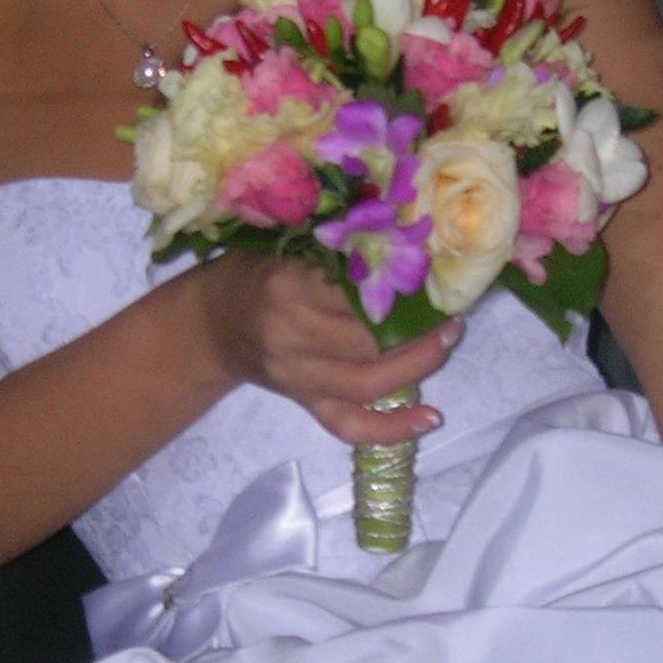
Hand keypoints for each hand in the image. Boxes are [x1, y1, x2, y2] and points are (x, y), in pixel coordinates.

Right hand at [194, 249, 460, 446]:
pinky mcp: (305, 403)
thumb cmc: (256, 274)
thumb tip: (403, 233)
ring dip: (417, 365)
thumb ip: (334, 244)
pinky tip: (430, 418)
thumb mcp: (285, 244)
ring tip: (448, 340)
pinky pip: (349, 425)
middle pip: (368, 340)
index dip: (399, 283)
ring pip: (368, 383)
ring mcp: (298, 377)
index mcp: (287, 287)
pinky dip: (392, 429)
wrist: (212, 324)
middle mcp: (292, 336)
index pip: (356, 289)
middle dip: (418, 327)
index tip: (432, 271)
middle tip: (450, 307)